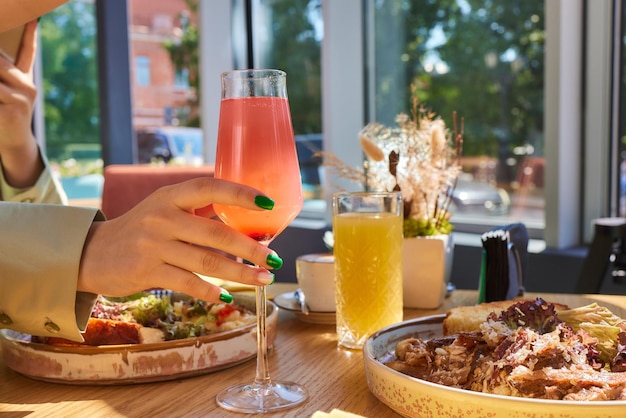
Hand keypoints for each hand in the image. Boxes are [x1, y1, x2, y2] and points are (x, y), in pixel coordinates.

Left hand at [0, 20, 42, 187]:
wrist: (14, 142)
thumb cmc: (4, 116)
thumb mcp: (5, 94)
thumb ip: (4, 75)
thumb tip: (0, 63)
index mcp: (25, 80)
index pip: (28, 53)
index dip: (30, 36)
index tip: (33, 19)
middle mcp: (28, 86)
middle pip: (0, 62)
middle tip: (1, 89)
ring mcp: (23, 97)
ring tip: (2, 95)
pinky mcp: (15, 107)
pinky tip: (0, 106)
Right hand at [78, 178, 281, 301]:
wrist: (92, 253)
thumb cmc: (140, 230)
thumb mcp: (164, 209)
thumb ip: (197, 212)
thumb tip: (248, 223)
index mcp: (170, 196)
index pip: (210, 188)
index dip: (241, 194)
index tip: (268, 204)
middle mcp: (162, 217)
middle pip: (217, 233)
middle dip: (251, 248)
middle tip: (275, 259)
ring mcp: (153, 245)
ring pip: (208, 262)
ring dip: (241, 273)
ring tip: (264, 279)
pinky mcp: (147, 271)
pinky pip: (188, 283)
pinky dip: (212, 291)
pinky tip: (229, 295)